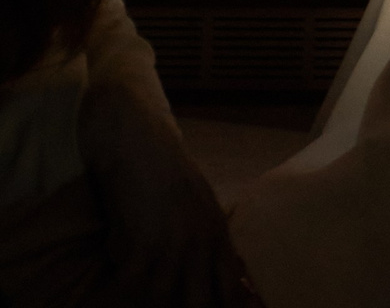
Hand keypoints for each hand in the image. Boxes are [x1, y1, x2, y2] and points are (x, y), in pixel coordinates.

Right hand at [78, 80, 259, 305]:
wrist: (139, 140)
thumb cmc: (165, 173)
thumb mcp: (199, 206)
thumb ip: (205, 243)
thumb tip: (211, 283)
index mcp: (218, 233)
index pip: (229, 288)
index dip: (220, 306)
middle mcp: (202, 242)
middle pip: (199, 304)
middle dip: (184, 307)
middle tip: (166, 300)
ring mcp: (174, 244)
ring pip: (161, 300)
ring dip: (145, 297)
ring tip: (136, 278)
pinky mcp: (145, 243)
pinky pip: (131, 285)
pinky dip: (121, 281)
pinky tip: (117, 262)